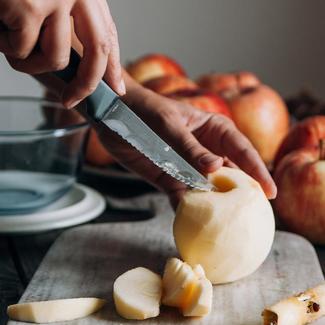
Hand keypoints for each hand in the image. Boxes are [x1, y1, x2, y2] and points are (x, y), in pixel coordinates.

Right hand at [0, 0, 124, 107]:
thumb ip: (66, 26)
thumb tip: (77, 69)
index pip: (108, 35)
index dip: (112, 66)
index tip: (116, 88)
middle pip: (98, 52)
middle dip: (86, 84)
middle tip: (71, 100)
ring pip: (55, 59)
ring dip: (29, 61)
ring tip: (7, 37)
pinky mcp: (28, 7)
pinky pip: (21, 52)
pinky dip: (3, 46)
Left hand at [95, 74, 276, 207]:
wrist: (114, 117)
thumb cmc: (146, 110)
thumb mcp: (169, 125)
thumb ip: (190, 147)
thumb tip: (217, 168)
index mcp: (213, 130)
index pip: (242, 150)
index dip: (258, 171)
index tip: (270, 192)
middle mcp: (205, 151)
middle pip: (230, 174)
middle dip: (241, 192)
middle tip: (254, 215)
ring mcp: (188, 167)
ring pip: (208, 189)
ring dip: (215, 204)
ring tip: (227, 224)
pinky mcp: (169, 179)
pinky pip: (183, 197)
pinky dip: (188, 209)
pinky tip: (195, 223)